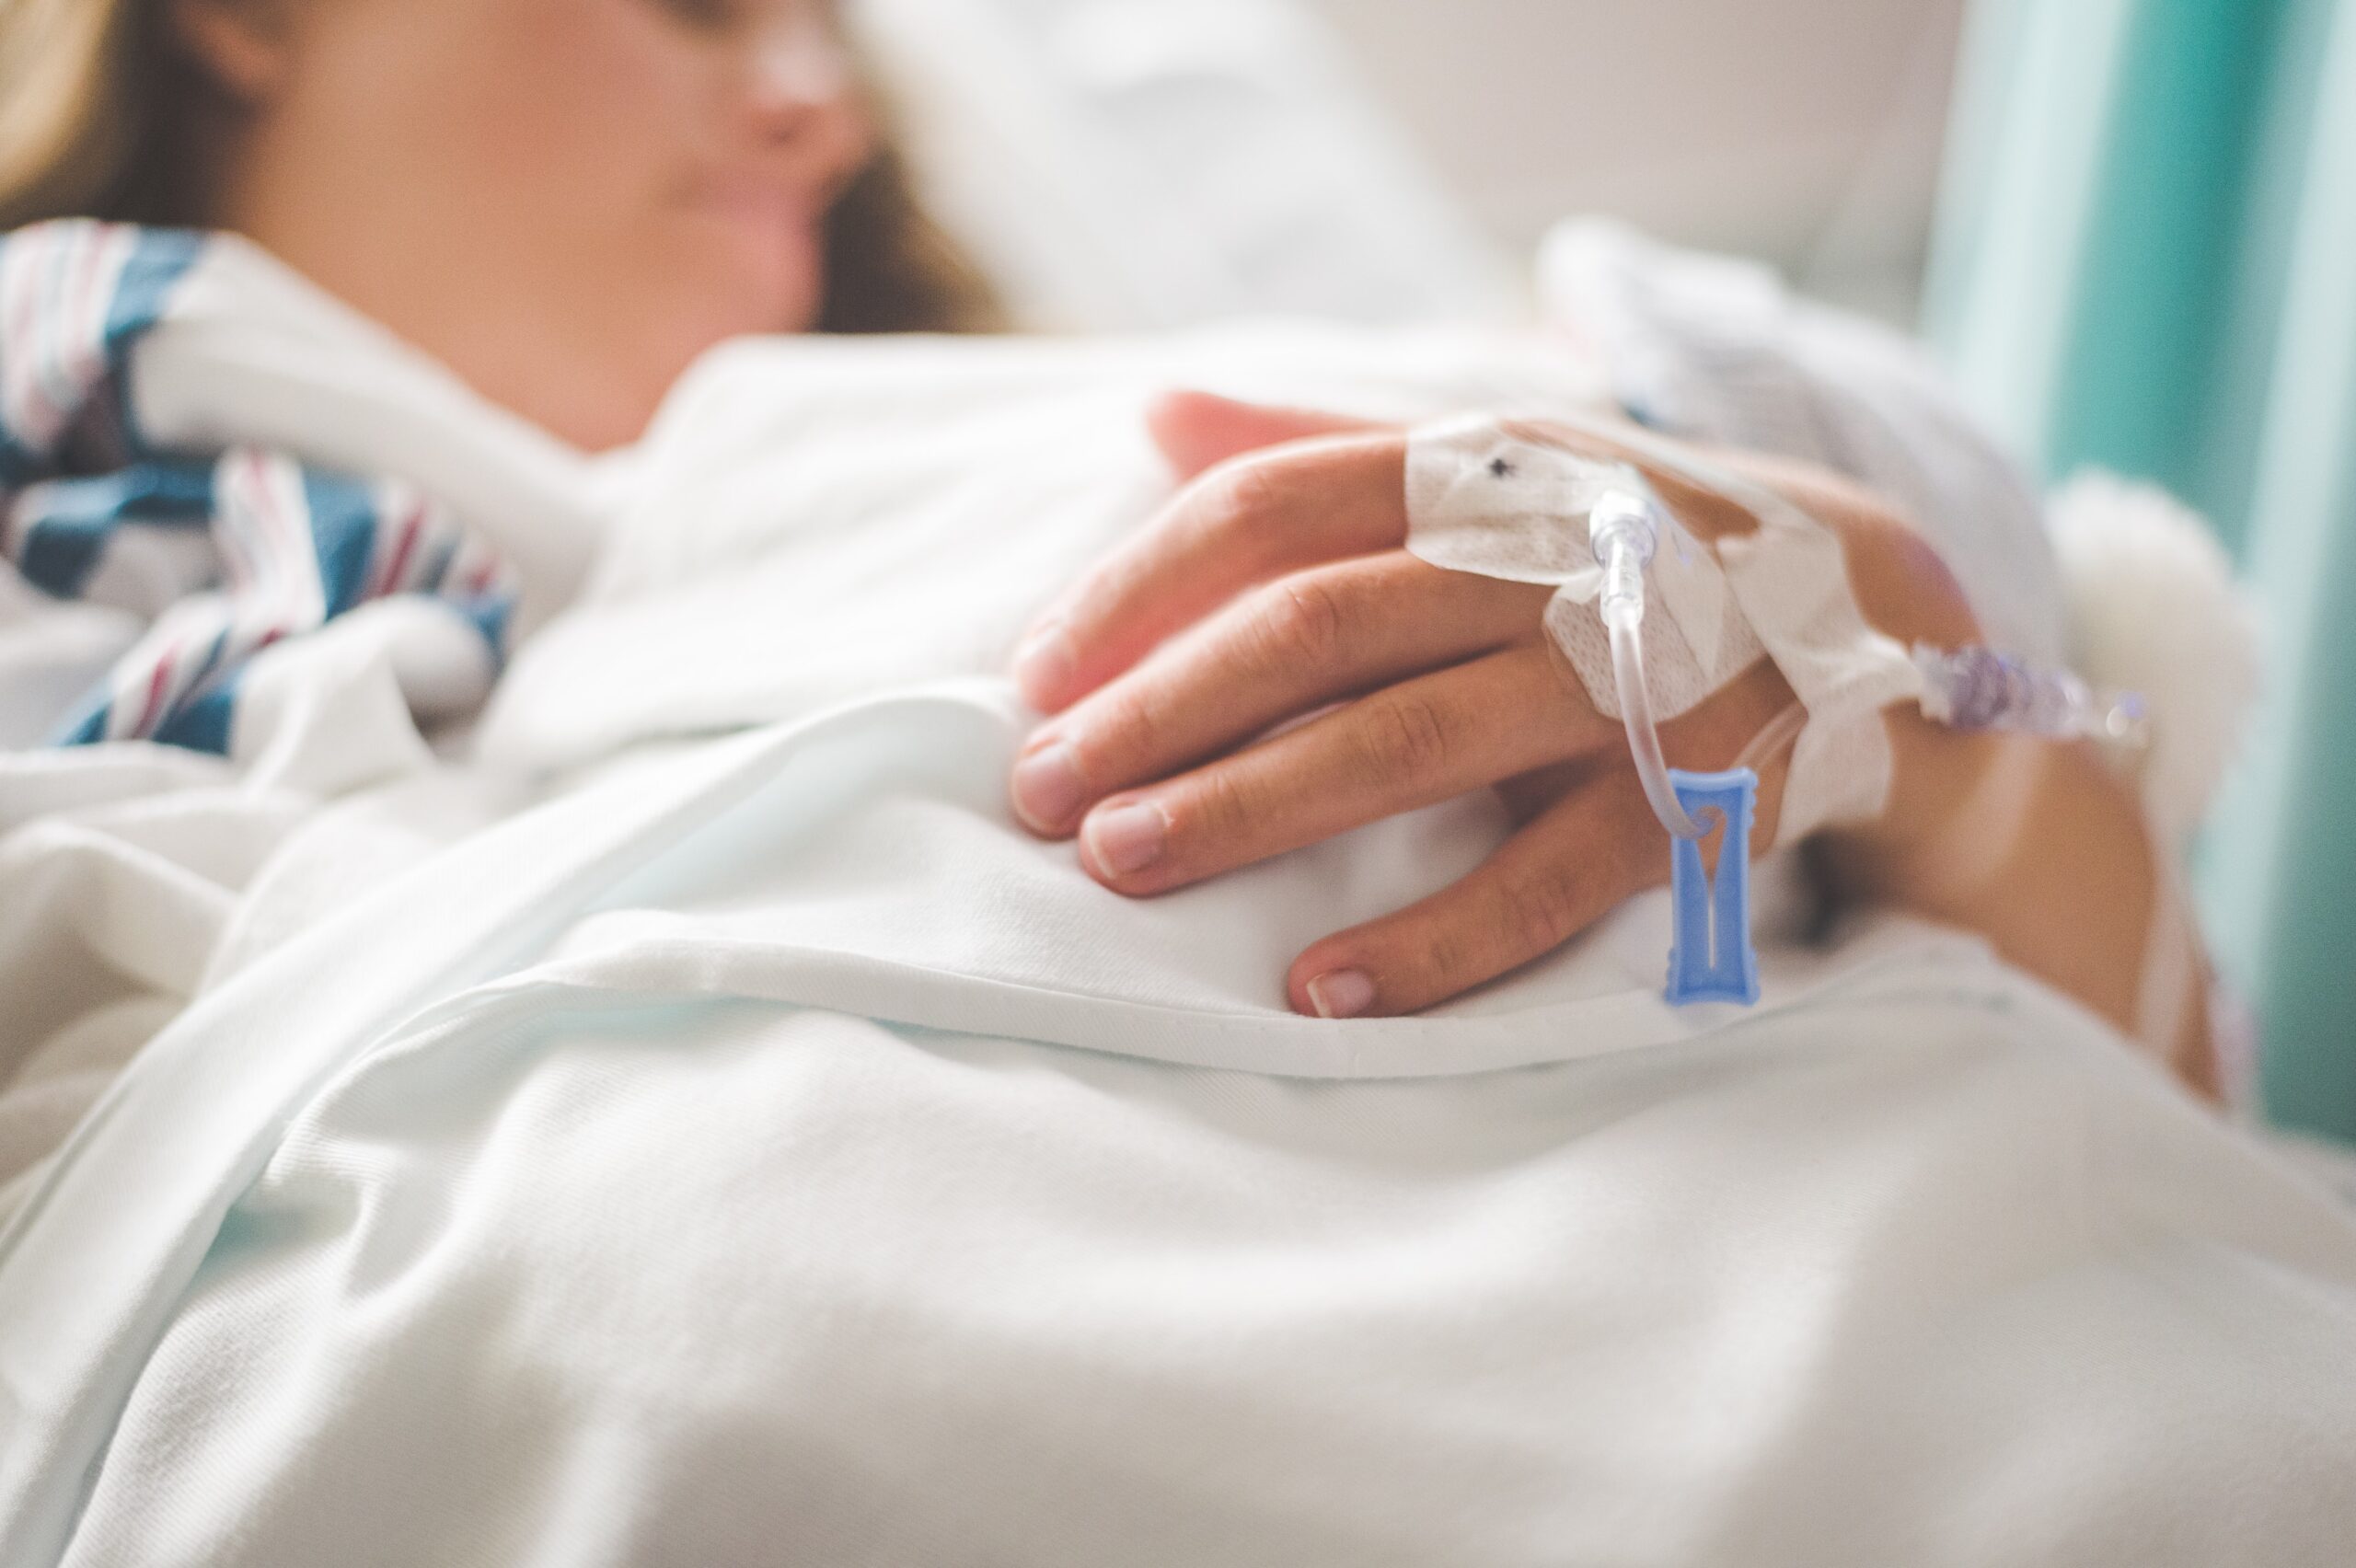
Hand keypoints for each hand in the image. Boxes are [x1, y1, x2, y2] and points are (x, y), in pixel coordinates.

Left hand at [1004, 393, 1881, 1018]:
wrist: (1867, 605)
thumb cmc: (1617, 541)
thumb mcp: (1489, 465)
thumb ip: (1323, 445)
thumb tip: (1153, 415)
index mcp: (1476, 472)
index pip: (1273, 504)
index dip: (1138, 586)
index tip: (1033, 675)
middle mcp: (1545, 559)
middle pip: (1318, 626)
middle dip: (1161, 710)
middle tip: (1040, 791)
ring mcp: (1626, 678)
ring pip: (1412, 742)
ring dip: (1254, 809)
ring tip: (1125, 866)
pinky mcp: (1698, 795)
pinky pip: (1550, 879)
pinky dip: (1436, 939)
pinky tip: (1321, 989)